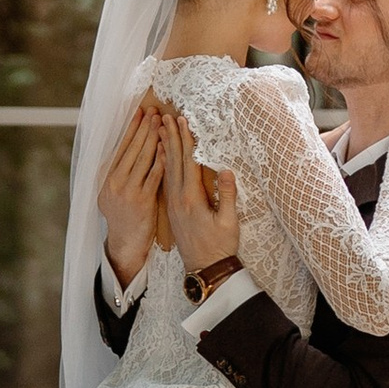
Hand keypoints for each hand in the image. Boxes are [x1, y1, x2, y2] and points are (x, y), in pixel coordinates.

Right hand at [99, 102, 164, 282]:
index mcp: (105, 178)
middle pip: (131, 148)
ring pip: (142, 158)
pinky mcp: (141, 201)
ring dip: (153, 138)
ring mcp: (127, 191)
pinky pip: (154, 175)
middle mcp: (113, 182)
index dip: (131, 128)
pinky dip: (161, 160)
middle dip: (144, 128)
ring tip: (162, 122)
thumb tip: (131, 150)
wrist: (125, 244)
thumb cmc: (124, 217)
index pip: (120, 147)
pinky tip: (168, 147)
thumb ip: (121, 173)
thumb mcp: (113, 193)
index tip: (140, 112)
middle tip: (153, 111)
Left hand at [158, 106, 241, 276]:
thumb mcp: (229, 222)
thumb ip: (227, 195)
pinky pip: (165, 181)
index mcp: (191, 200)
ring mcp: (173, 205)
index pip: (187, 162)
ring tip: (159, 129)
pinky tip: (161, 157)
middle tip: (164, 116)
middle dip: (169, 137)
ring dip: (163, 148)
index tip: (181, 121)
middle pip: (173, 162)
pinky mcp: (172, 210)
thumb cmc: (221, 247)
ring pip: (167, 170)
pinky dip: (163, 165)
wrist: (206, 271)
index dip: (184, 140)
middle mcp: (178, 200)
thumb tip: (227, 170)